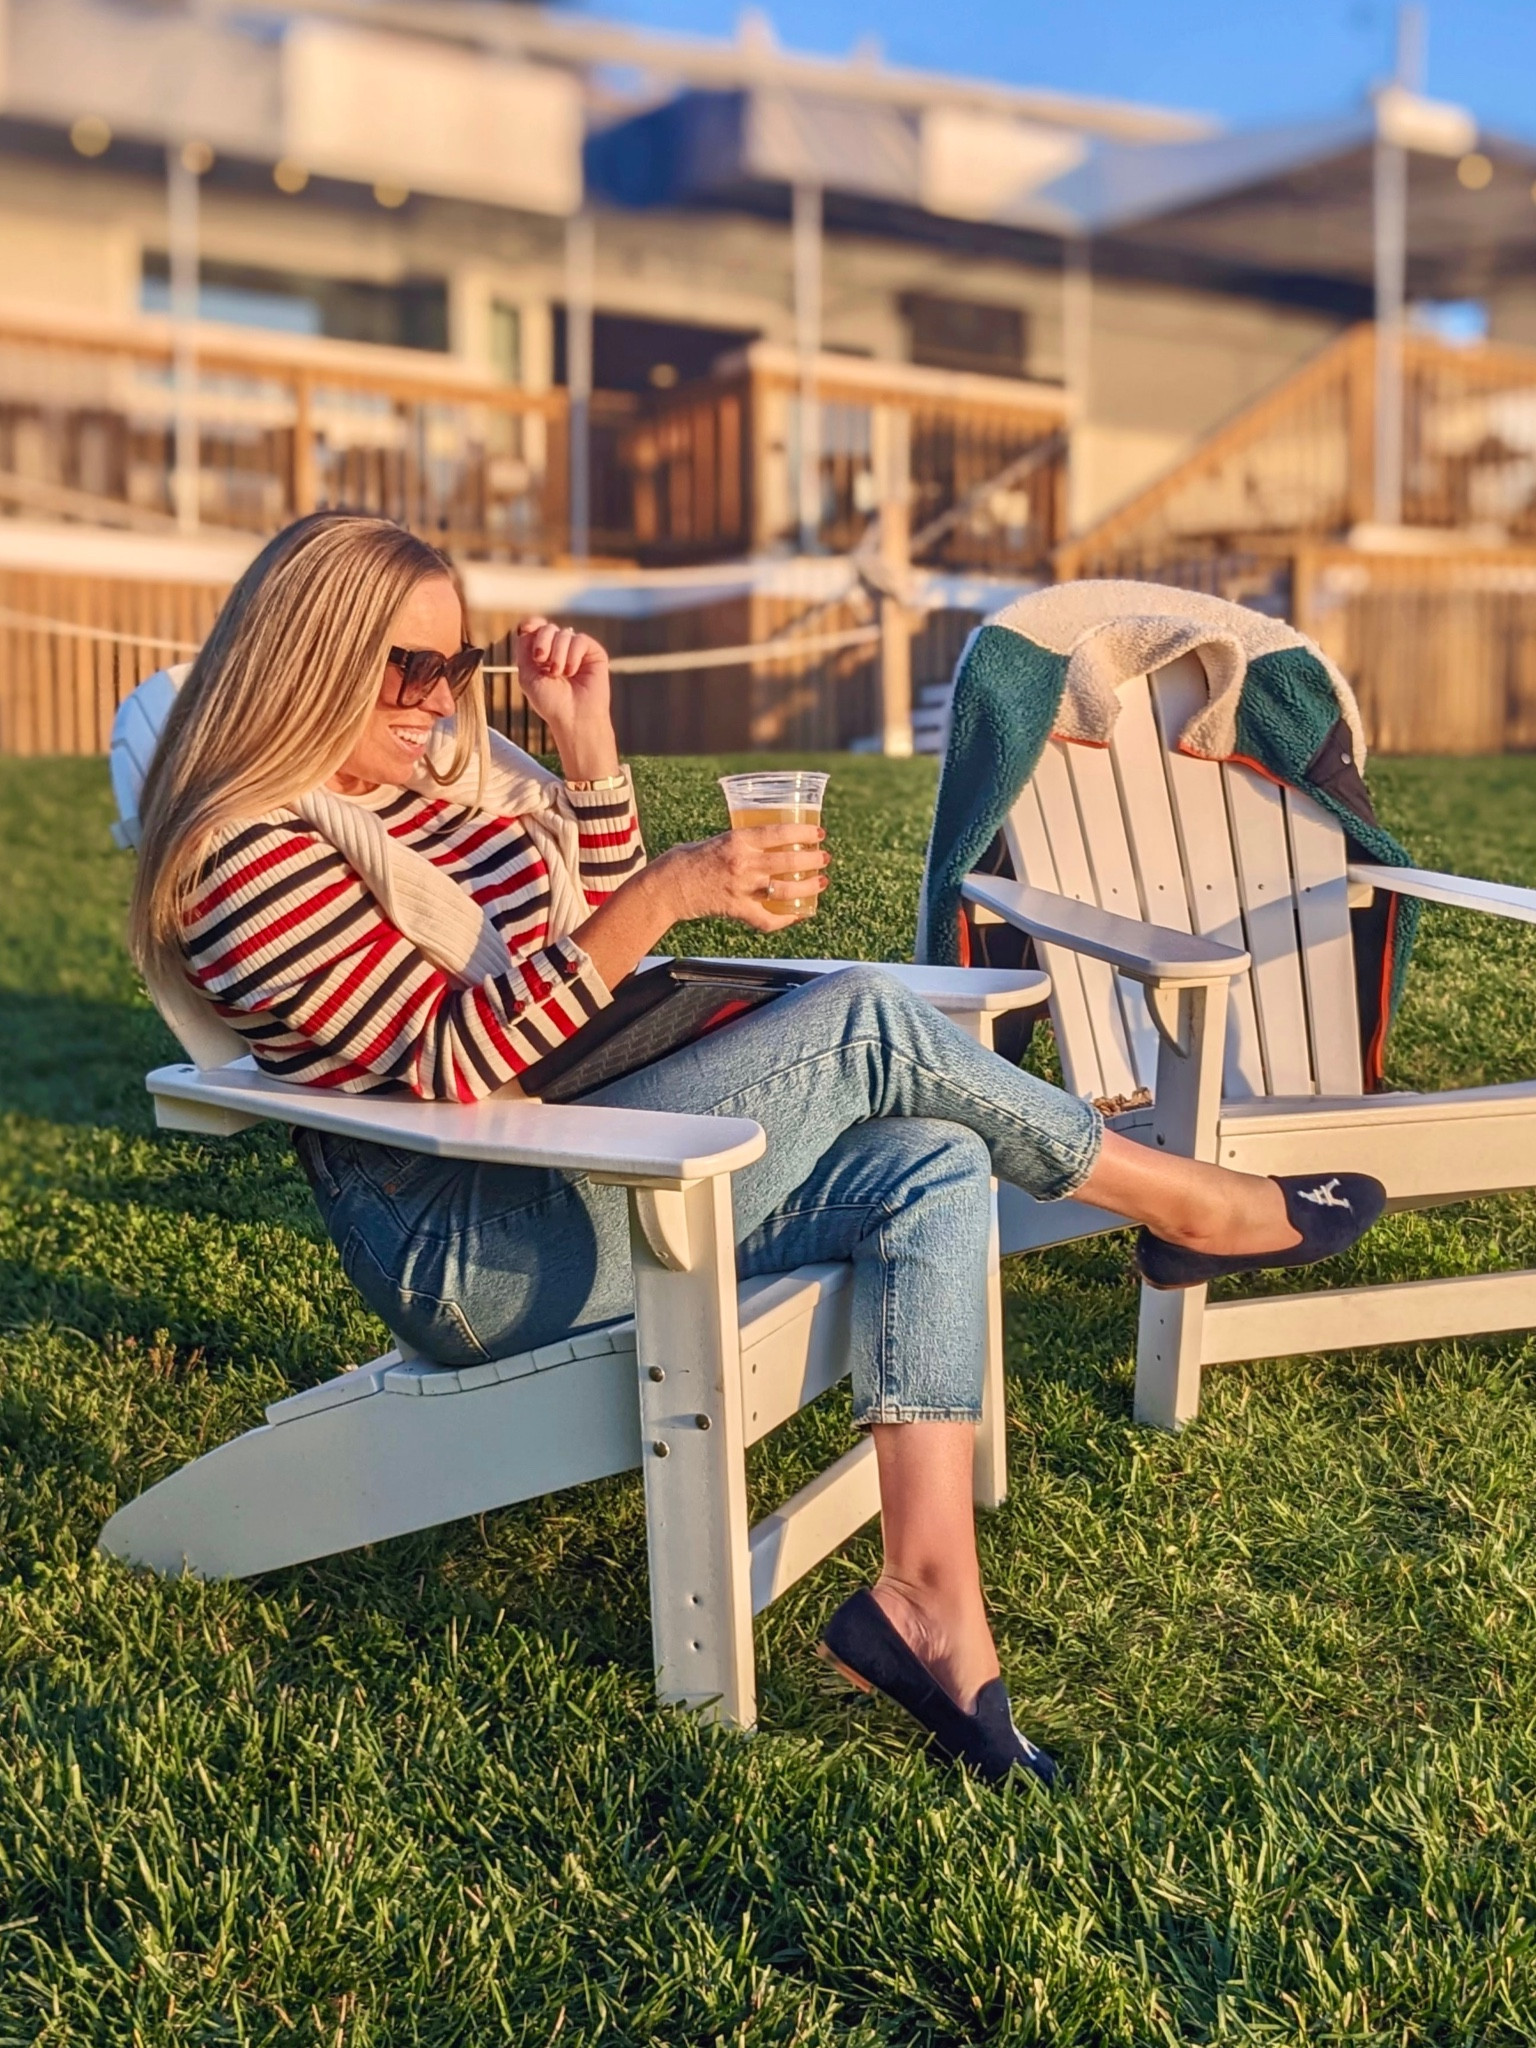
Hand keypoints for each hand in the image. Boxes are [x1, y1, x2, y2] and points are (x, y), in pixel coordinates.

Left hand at [515, 616, 617, 777]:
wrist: (574, 717)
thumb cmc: (550, 702)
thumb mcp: (527, 675)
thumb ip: (524, 649)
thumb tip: (528, 627)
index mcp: (542, 654)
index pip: (536, 629)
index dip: (532, 624)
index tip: (526, 629)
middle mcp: (560, 650)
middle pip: (547, 628)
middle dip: (542, 642)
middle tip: (542, 661)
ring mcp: (577, 651)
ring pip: (564, 633)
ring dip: (558, 654)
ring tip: (559, 674)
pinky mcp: (593, 653)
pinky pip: (579, 640)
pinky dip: (573, 655)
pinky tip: (572, 672)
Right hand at [654, 826, 829, 932]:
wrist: (668, 886)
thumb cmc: (689, 859)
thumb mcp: (718, 840)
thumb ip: (743, 843)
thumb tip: (770, 843)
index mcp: (737, 840)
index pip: (779, 833)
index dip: (804, 833)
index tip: (819, 834)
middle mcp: (742, 863)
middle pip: (788, 861)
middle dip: (813, 860)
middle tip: (824, 858)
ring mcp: (740, 888)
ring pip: (784, 890)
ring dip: (808, 887)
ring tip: (821, 882)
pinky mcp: (736, 909)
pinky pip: (767, 919)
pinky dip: (785, 920)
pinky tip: (797, 915)